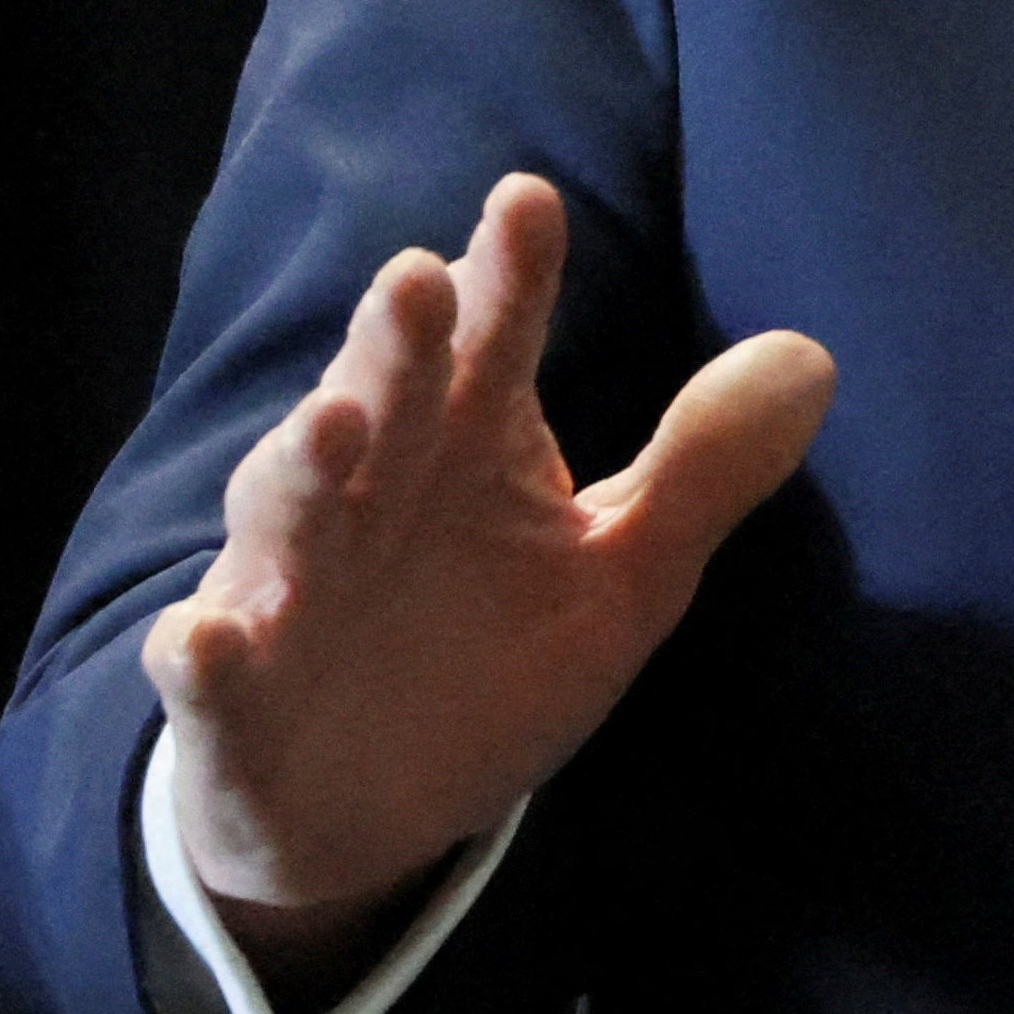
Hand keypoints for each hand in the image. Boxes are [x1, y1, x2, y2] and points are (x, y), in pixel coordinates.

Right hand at [145, 173, 833, 988]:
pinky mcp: (233, 698)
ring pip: (288, 514)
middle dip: (396, 346)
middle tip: (420, 277)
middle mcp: (372, 494)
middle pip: (385, 403)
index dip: (510, 277)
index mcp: (468, 449)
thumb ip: (702, 469)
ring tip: (331, 423)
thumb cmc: (494, 659)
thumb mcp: (624, 573)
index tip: (529, 200)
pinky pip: (207, 672)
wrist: (370, 814)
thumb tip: (812, 357)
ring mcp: (293, 590)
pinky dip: (203, 654)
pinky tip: (202, 636)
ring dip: (303, 469)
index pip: (496, 345)